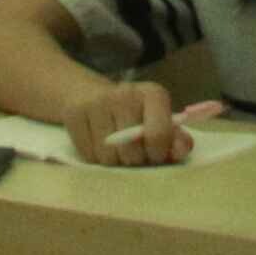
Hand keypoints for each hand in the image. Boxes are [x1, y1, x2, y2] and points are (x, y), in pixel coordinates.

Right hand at [71, 80, 191, 165]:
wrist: (86, 93)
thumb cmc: (132, 113)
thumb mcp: (158, 120)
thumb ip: (175, 138)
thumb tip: (181, 149)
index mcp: (153, 94)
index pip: (159, 134)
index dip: (158, 154)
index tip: (155, 154)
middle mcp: (125, 93)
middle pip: (132, 151)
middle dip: (134, 160)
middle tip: (133, 152)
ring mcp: (97, 102)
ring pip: (109, 157)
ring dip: (113, 161)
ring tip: (115, 148)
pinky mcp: (74, 113)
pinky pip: (88, 155)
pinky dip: (95, 157)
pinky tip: (97, 143)